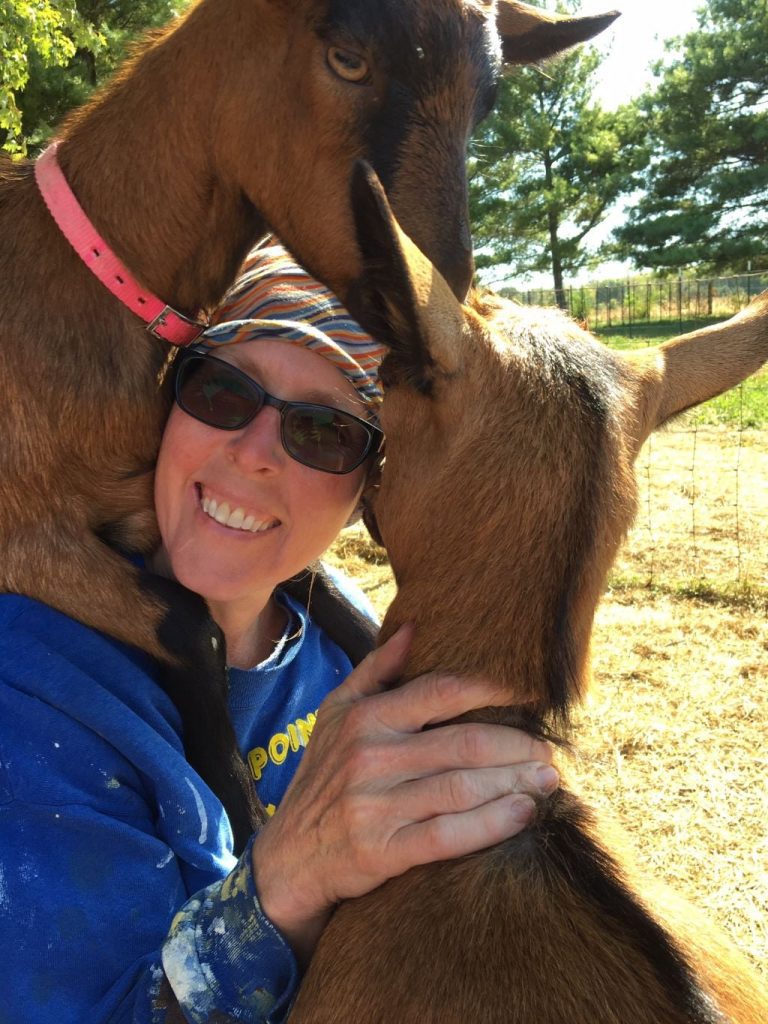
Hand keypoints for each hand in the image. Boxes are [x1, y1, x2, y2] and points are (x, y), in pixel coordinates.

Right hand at [250, 624, 557, 962]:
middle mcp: (370, 756)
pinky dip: (493, 824)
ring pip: (463, 788)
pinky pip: (449, 835)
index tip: (529, 694)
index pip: (441, 691)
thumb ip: (375, 670)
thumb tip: (416, 627)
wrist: (289, 859)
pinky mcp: (382, 850)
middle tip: (550, 752)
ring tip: (547, 782)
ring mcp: (375, 804)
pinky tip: (523, 815)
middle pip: (464, 744)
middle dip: (517, 747)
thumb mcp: (335, 715)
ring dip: (515, 784)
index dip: (492, 690)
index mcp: (365, 717)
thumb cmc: (324, 778)